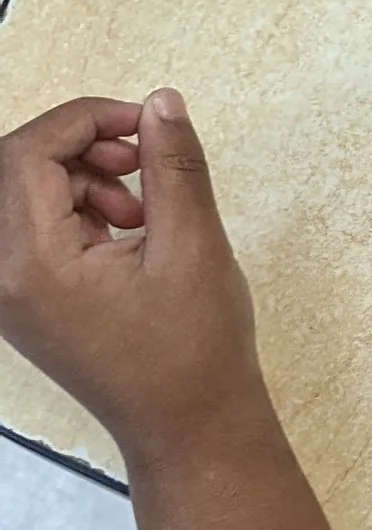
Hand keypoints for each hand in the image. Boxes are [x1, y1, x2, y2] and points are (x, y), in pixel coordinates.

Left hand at [0, 90, 265, 463]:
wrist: (189, 428)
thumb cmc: (195, 349)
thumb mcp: (194, 244)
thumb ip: (173, 165)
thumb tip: (160, 101)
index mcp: (31, 264)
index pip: (25, 155)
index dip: (83, 121)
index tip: (142, 122)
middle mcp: (2, 278)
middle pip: (13, 170)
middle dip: (77, 147)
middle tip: (140, 159)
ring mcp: (8, 293)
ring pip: (21, 195)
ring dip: (80, 178)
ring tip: (142, 207)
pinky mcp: (24, 301)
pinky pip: (31, 229)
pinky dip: (76, 210)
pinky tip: (128, 232)